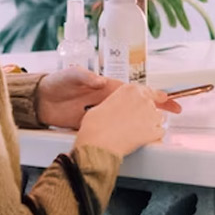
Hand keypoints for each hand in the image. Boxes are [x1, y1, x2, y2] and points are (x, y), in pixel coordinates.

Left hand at [37, 68, 181, 128]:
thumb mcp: (70, 75)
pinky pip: (114, 130)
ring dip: (144, 122)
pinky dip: (126, 134)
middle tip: (174, 113)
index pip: (135, 89)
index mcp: (107, 87)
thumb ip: (83, 76)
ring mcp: (103, 113)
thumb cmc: (57, 83)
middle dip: (157, 109)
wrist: (40, 101)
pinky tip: (136, 139)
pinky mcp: (94, 125)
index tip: (169, 99)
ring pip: (129, 119)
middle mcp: (108, 100)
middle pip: (138, 106)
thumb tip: (98, 79)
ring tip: (160, 129)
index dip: (153, 93)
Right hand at [75, 84, 170, 157]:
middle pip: (153, 106)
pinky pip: (159, 133)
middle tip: (134, 124)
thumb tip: (120, 108)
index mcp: (131, 90)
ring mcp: (151, 115)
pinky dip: (153, 137)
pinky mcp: (155, 130)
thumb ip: (119, 102)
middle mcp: (144, 100)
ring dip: (151, 125)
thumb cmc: (96, 125)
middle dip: (146, 115)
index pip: (150, 91)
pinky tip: (140, 140)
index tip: (162, 98)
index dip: (156, 96)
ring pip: (158, 119)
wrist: (98, 142)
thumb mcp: (104, 104)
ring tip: (135, 133)